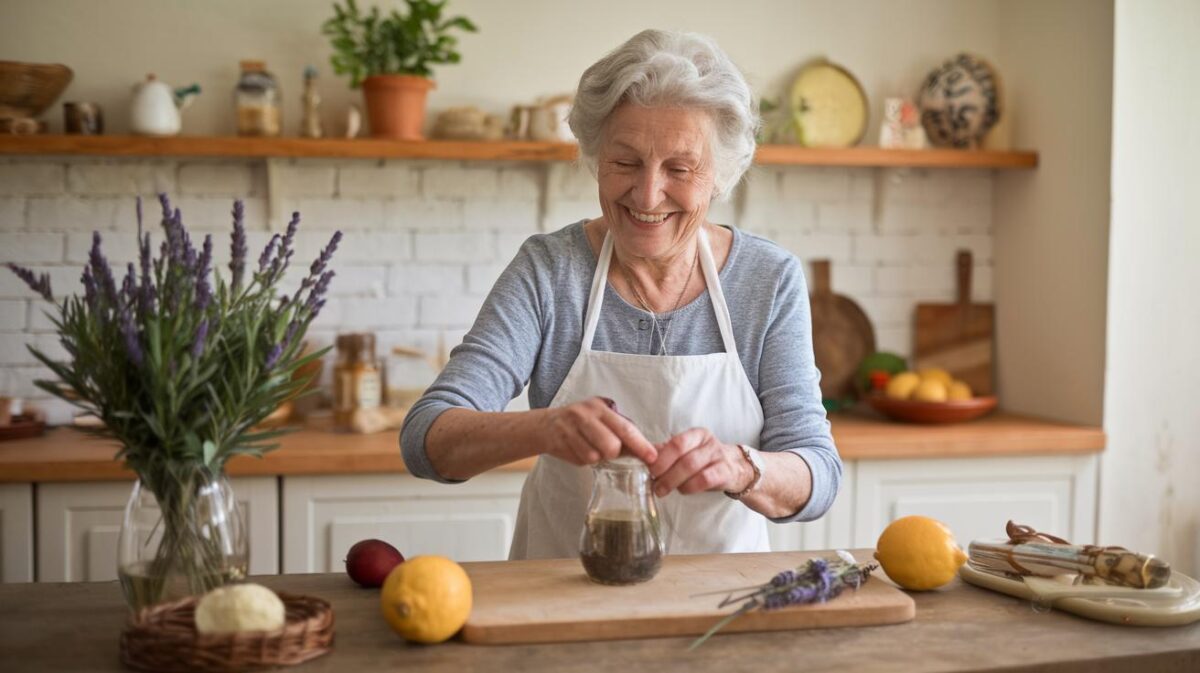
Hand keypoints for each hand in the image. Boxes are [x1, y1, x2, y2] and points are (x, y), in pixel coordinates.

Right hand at [541, 397, 656, 466]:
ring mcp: (571, 429)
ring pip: (595, 457)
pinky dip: (583, 460)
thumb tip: (649, 451)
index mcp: (600, 407)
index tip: (652, 457)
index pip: (625, 428)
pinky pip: (582, 461)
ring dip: (596, 457)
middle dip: (612, 453)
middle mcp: (585, 415)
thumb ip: (623, 432)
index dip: (640, 445)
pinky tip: (578, 449)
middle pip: (611, 446)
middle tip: (607, 449)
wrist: (546, 425)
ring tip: (589, 446)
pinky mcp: (561, 443)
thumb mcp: (601, 418)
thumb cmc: (581, 422)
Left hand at [648, 427, 752, 496]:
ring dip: (673, 480)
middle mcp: (708, 442)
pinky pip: (705, 479)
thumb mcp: (687, 454)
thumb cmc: (704, 462)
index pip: (676, 441)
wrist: (737, 469)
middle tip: (654, 484)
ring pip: (692, 466)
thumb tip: (640, 455)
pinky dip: (690, 487)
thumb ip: (666, 453)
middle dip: (664, 470)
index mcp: (696, 434)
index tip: (648, 469)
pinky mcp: (726, 472)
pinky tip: (683, 491)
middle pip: (682, 453)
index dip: (661, 456)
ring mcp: (719, 456)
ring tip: (663, 490)